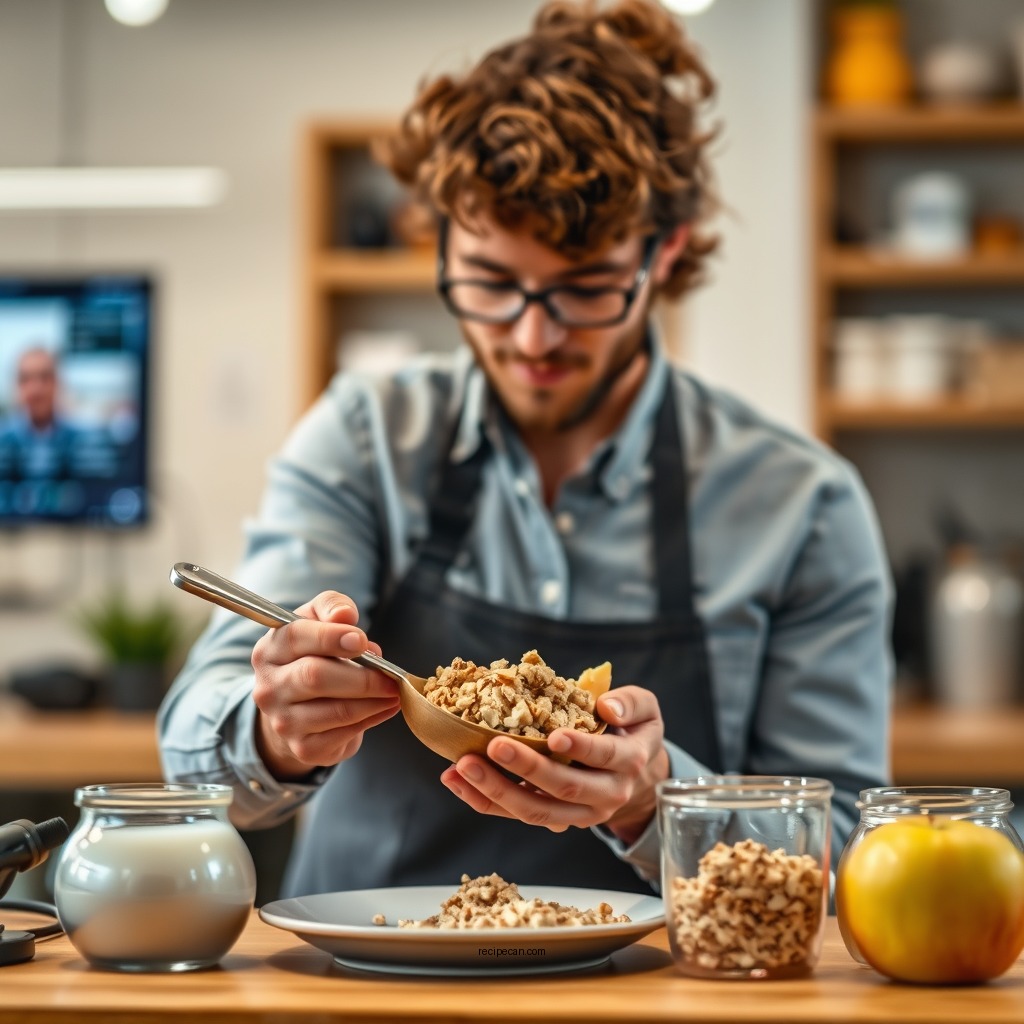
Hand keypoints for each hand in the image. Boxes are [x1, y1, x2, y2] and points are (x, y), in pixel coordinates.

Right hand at [251, 591, 400, 779]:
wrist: (297, 709)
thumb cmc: (313, 655)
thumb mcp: (318, 621)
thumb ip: (331, 607)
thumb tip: (345, 615)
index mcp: (270, 650)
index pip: (296, 637)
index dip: (331, 637)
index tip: (362, 640)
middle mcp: (269, 687)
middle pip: (315, 677)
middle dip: (362, 676)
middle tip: (390, 675)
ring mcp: (282, 721)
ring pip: (336, 710)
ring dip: (373, 700)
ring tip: (394, 691)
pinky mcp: (302, 747)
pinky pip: (344, 733)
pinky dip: (372, 719)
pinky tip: (385, 708)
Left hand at [439, 686, 669, 842]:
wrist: (634, 775)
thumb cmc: (632, 731)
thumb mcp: (645, 710)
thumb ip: (631, 703)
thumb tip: (608, 709)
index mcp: (628, 763)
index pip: (604, 756)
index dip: (580, 748)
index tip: (555, 735)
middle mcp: (605, 795)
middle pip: (564, 788)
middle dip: (526, 768)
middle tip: (494, 744)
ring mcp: (577, 813)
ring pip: (535, 810)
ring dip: (496, 790)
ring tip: (463, 766)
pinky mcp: (552, 819)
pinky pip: (515, 814)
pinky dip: (483, 800)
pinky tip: (456, 780)